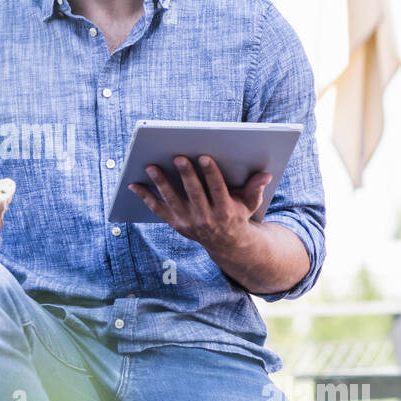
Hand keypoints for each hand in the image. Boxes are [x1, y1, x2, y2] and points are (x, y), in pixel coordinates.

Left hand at [128, 155, 271, 253]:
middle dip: (186, 175)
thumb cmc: (238, 215)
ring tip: (151, 166)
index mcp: (226, 211)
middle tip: (178, 156)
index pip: (218, 189)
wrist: (227, 245)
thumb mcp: (250, 203)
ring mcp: (189, 223)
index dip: (211, 173)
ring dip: (161, 183)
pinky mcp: (176, 224)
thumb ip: (255, 188)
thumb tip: (265, 174)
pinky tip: (134, 184)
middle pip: (194, 194)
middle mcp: (206, 219)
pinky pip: (157, 210)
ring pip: (173, 200)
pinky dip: (145, 197)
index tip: (205, 157)